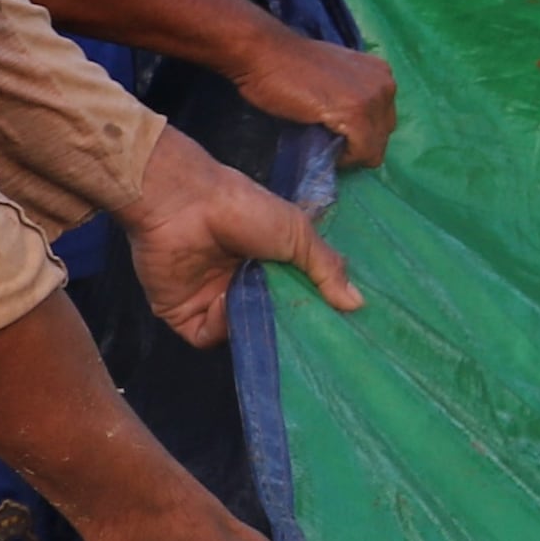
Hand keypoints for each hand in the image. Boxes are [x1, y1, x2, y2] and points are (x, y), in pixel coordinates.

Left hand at [121, 126, 359, 348]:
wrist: (186, 203)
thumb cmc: (245, 210)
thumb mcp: (298, 234)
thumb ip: (327, 269)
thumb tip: (357, 304)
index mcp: (269, 266)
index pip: (296, 301)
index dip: (313, 313)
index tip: (336, 326)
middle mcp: (242, 287)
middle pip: (270, 323)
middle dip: (286, 329)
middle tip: (307, 333)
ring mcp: (211, 302)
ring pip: (241, 334)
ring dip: (253, 325)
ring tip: (263, 306)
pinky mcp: (182, 314)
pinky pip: (207, 336)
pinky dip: (219, 327)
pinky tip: (225, 300)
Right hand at [227, 27, 397, 169]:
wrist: (263, 53)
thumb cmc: (286, 66)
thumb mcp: (332, 78)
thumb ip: (350, 96)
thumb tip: (353, 130)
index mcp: (381, 74)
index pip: (383, 119)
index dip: (359, 134)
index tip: (334, 135)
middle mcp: (385, 84)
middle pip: (382, 135)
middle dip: (357, 144)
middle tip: (326, 141)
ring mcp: (374, 99)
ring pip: (375, 149)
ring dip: (349, 153)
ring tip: (322, 143)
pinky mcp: (357, 114)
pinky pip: (363, 152)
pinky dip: (344, 159)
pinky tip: (322, 147)